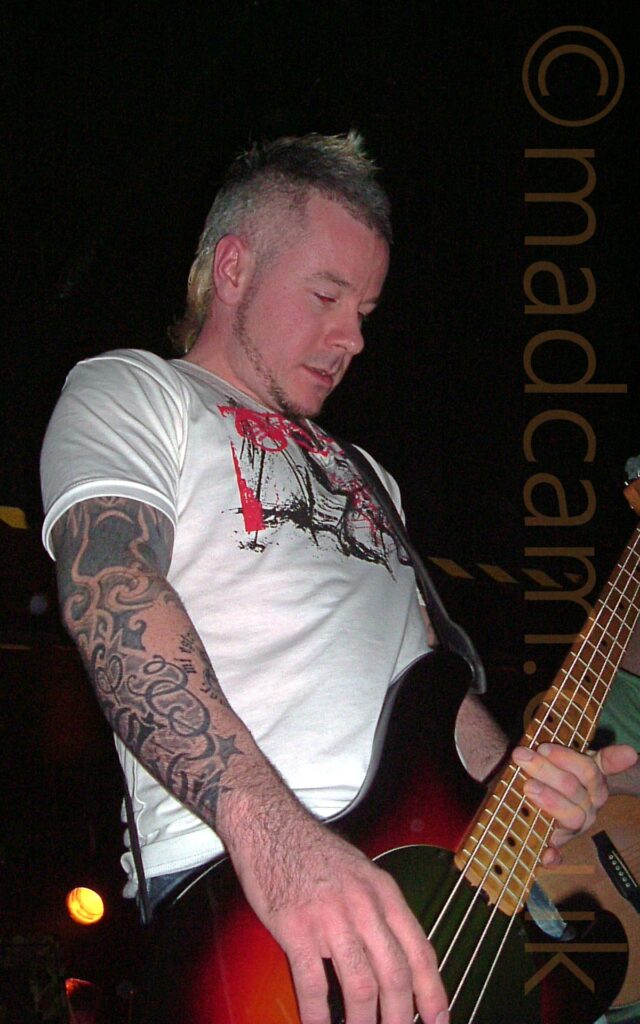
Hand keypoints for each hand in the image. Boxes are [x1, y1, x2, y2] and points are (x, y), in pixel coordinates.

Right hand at [234, 815, 448, 1023]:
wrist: (271, 825)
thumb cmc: (314, 852)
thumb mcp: (361, 873)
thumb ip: (381, 912)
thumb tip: (399, 957)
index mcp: (384, 893)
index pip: (420, 950)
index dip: (433, 991)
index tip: (439, 1020)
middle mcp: (364, 906)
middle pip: (395, 974)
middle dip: (400, 1017)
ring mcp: (331, 917)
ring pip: (362, 985)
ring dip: (363, 1023)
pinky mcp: (296, 927)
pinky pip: (314, 984)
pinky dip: (318, 1016)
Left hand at [512, 742, 637, 865]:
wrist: (540, 796)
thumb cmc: (557, 775)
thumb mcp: (573, 761)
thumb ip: (602, 758)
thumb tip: (632, 753)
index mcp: (595, 785)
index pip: (588, 770)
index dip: (567, 759)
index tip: (543, 747)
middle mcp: (588, 808)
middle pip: (573, 788)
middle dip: (546, 770)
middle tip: (520, 756)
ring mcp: (574, 828)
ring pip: (570, 815)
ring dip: (549, 800)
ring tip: (527, 786)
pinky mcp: (558, 845)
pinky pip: (558, 854)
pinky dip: (553, 855)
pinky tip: (547, 854)